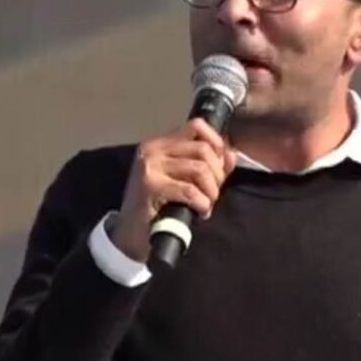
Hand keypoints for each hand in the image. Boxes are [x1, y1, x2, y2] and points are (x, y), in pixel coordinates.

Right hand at [109, 118, 238, 260]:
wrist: (130, 234)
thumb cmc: (157, 207)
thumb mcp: (182, 180)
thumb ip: (207, 165)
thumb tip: (230, 154)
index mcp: (160, 143)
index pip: (197, 126)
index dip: (217, 144)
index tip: (220, 168)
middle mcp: (153, 149)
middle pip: (203, 149)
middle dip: (217, 173)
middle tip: (213, 193)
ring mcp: (150, 166)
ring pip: (200, 169)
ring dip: (211, 191)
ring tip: (207, 204)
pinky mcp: (150, 186)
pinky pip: (190, 190)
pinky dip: (202, 203)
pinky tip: (200, 212)